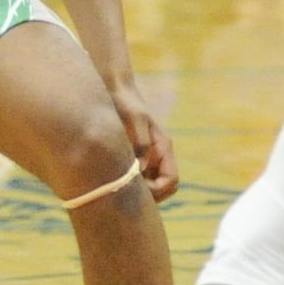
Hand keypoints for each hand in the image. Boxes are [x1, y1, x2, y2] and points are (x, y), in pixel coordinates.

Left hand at [110, 82, 179, 202]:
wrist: (115, 89)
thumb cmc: (126, 102)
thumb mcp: (135, 119)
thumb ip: (141, 143)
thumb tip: (141, 168)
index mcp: (163, 147)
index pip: (172, 180)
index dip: (158, 190)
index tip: (138, 188)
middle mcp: (158, 155)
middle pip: (163, 188)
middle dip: (149, 195)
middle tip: (125, 191)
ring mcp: (147, 157)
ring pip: (150, 186)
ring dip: (139, 191)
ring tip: (117, 185)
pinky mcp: (134, 156)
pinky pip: (137, 179)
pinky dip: (129, 183)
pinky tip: (111, 178)